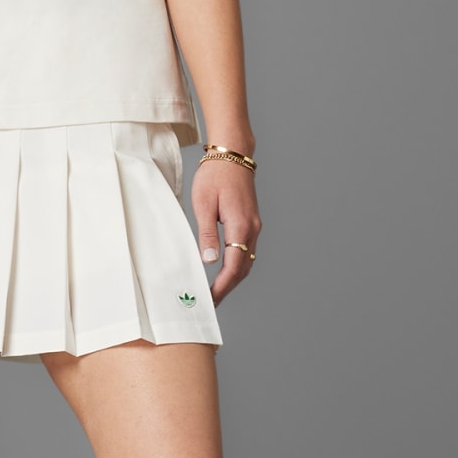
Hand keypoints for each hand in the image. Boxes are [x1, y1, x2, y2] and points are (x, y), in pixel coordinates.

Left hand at [191, 156, 259, 305]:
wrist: (232, 154)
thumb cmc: (214, 176)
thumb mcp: (203, 205)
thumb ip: (207, 234)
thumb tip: (208, 260)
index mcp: (240, 226)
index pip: (234, 266)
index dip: (222, 286)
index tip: (210, 300)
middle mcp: (252, 228)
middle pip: (244, 268)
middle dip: (228, 287)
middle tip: (211, 302)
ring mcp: (254, 226)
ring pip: (247, 261)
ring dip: (233, 278)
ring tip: (216, 291)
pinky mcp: (251, 222)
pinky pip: (247, 250)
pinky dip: (237, 265)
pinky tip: (224, 271)